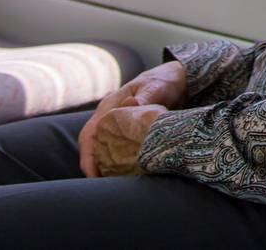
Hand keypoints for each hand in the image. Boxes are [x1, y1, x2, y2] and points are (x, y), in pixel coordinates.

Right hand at [78, 61, 186, 176]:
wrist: (178, 79)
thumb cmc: (164, 82)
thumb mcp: (156, 88)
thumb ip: (144, 97)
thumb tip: (130, 103)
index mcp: (110, 104)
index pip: (90, 132)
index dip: (88, 154)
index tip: (91, 173)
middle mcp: (108, 115)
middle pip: (92, 143)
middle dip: (91, 164)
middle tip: (97, 186)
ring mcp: (116, 123)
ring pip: (101, 146)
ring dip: (101, 164)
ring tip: (108, 184)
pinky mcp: (127, 130)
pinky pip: (114, 147)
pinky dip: (114, 160)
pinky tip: (121, 174)